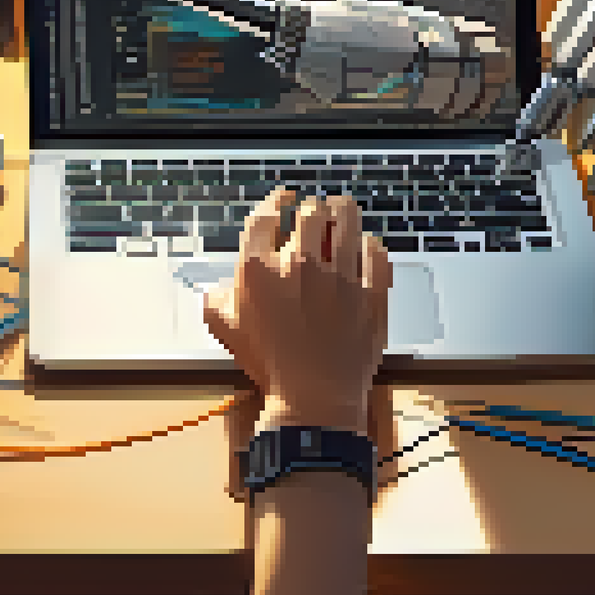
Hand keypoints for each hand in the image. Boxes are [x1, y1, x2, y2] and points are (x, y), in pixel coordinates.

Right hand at [202, 189, 391, 433]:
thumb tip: (218, 287)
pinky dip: (371, 244)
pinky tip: (368, 244)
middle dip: (313, 208)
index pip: (267, 217)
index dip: (276, 201)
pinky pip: (377, 253)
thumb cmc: (269, 365)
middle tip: (316, 210)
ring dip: (344, 211)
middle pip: (311, 213)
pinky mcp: (371, 292)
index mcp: (261, 270)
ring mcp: (340, 276)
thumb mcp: (227, 331)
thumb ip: (217, 300)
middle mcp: (300, 265)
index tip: (284, 198)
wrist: (314, 396)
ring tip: (344, 208)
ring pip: (348, 222)